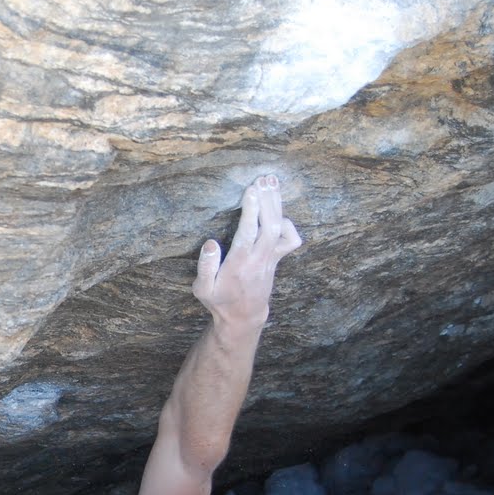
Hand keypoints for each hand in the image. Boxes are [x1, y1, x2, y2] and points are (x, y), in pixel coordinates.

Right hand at [193, 175, 302, 331]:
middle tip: (263, 178)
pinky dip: (288, 223)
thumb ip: (205, 266)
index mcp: (238, 264)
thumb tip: (210, 243)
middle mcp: (258, 259)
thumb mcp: (202, 289)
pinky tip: (277, 211)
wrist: (243, 316)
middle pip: (269, 225)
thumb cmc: (220, 300)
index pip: (248, 233)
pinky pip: (291, 239)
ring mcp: (270, 258)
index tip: (250, 190)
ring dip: (277, 204)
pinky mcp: (277, 258)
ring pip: (280, 228)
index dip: (251, 210)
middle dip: (268, 200)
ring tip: (271, 181)